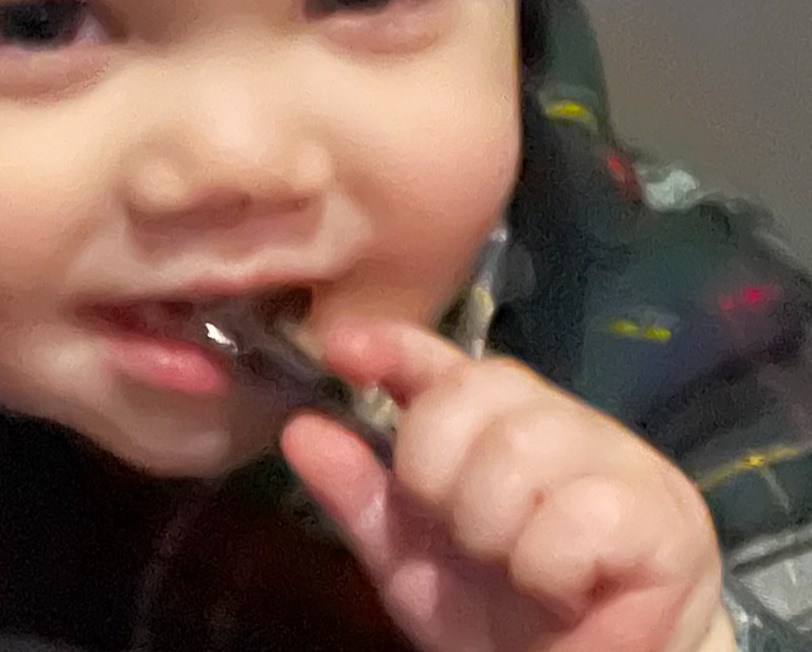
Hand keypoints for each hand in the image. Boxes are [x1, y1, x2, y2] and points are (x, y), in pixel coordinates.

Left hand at [281, 319, 730, 651]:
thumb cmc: (506, 621)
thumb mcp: (411, 561)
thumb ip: (359, 497)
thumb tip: (299, 429)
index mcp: (501, 428)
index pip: (445, 360)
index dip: (393, 344)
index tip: (342, 351)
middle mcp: (565, 424)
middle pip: (476, 390)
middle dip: (437, 470)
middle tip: (461, 536)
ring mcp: (624, 462)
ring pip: (523, 446)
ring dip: (492, 526)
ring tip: (515, 570)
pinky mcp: (666, 516)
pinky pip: (577, 514)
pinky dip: (546, 566)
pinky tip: (562, 591)